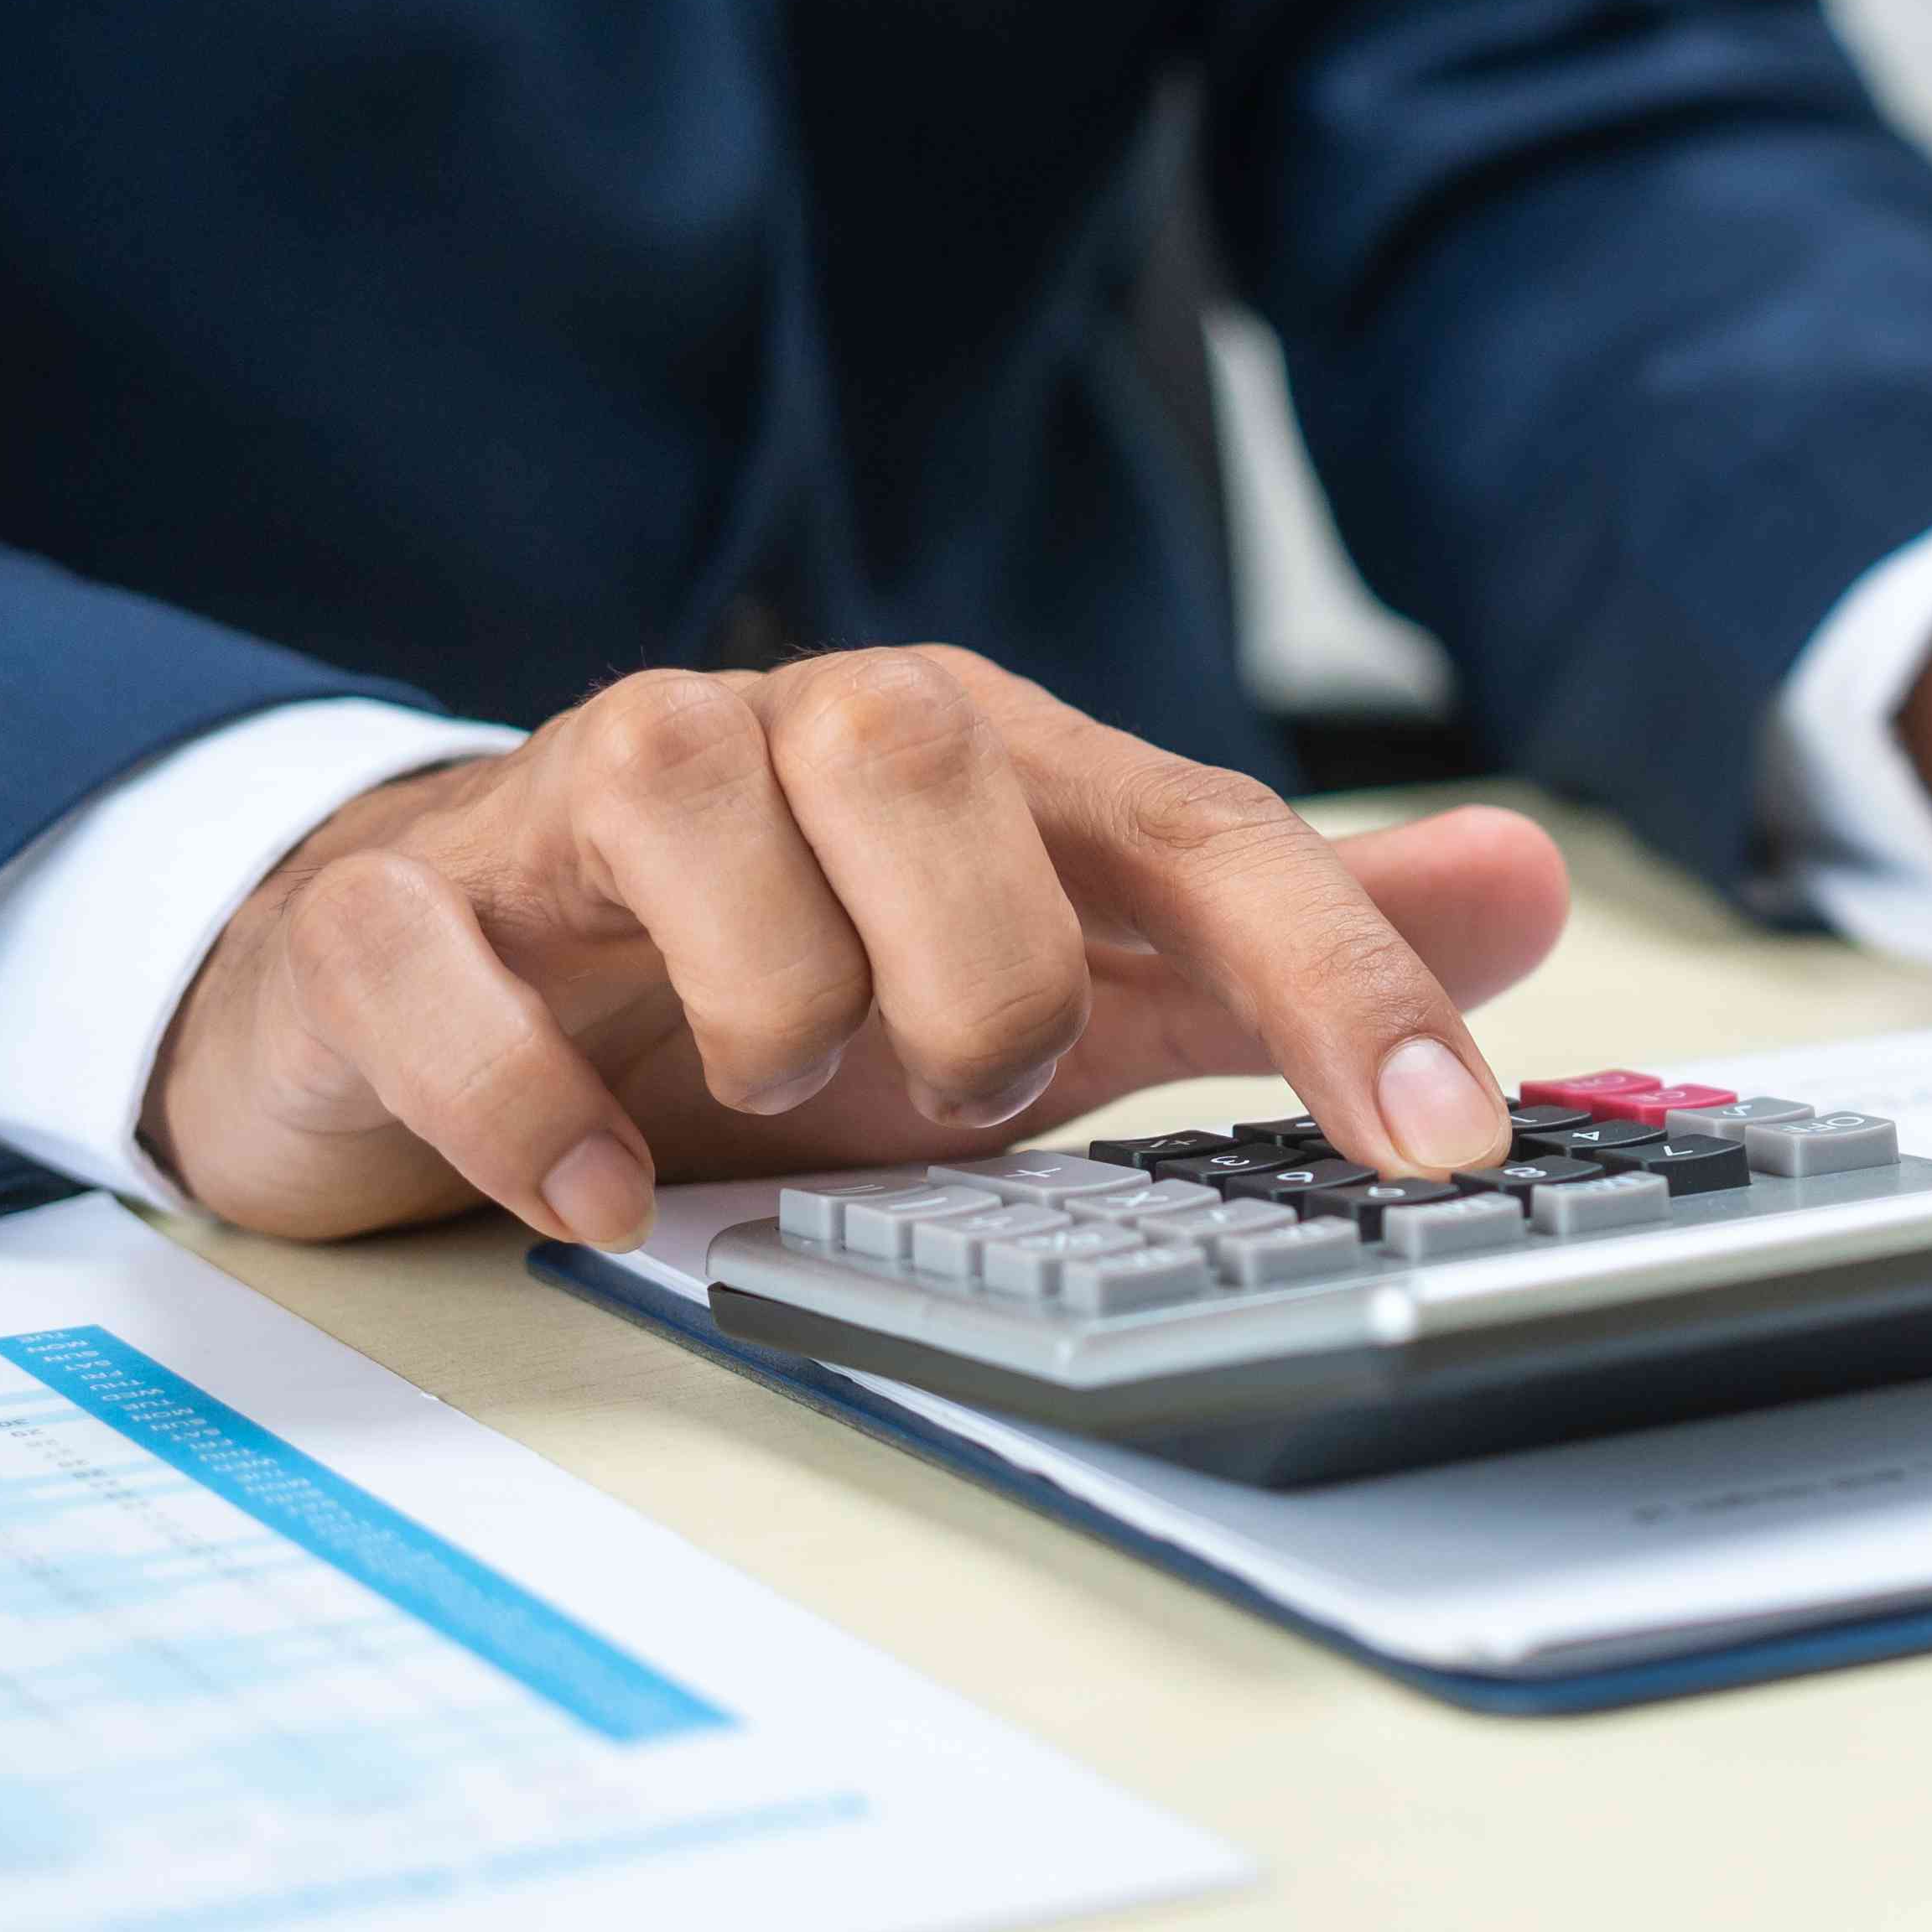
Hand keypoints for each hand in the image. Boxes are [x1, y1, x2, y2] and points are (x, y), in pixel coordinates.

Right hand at [147, 645, 1569, 1246]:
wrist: (449, 977)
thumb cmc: (781, 970)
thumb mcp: (1058, 967)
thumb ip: (1277, 942)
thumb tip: (1528, 890)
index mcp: (975, 765)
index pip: (1199, 829)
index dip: (1341, 974)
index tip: (1446, 1134)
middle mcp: (783, 743)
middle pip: (916, 739)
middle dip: (979, 953)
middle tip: (966, 1093)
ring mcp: (574, 812)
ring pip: (680, 791)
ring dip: (768, 988)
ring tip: (785, 1102)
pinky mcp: (403, 918)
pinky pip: (447, 962)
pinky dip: (533, 1095)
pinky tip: (605, 1192)